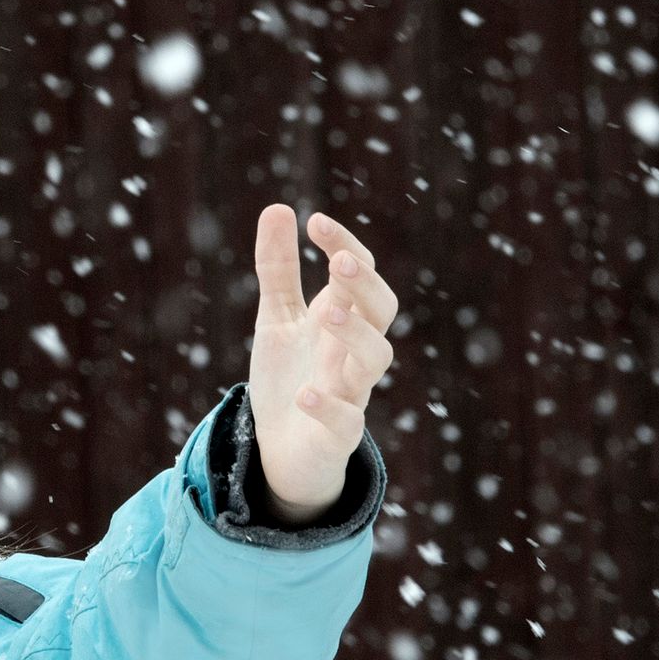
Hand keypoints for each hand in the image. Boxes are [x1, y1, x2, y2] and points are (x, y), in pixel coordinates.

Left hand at [243, 204, 397, 523]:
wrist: (284, 452)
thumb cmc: (289, 377)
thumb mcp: (277, 318)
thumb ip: (279, 268)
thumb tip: (278, 207)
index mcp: (341, 318)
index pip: (359, 273)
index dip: (344, 245)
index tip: (314, 221)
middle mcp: (351, 351)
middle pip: (381, 310)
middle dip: (363, 285)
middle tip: (338, 263)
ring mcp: (350, 392)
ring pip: (376, 360)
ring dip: (356, 334)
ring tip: (327, 313)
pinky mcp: (338, 434)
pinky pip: (347, 421)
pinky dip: (329, 406)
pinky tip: (305, 394)